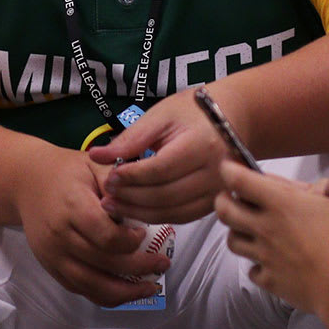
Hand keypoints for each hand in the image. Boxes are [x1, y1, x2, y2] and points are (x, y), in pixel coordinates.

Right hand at [16, 150, 162, 305]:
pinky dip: (106, 296)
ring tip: (151, 287)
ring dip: (126, 292)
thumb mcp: (94, 164)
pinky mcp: (51, 267)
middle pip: (104, 263)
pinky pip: (81, 290)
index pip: (106, 236)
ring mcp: (53, 255)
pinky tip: (127, 290)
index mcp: (72, 206)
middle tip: (162, 265)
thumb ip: (120, 183)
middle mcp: (60, 235)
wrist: (27, 181)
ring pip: (93, 285)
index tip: (145, 233)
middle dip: (140, 268)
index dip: (131, 241)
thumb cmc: (66, 172)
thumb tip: (146, 205)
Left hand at [88, 88, 228, 224]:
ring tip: (114, 206)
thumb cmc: (193, 112)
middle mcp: (216, 173)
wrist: (233, 118)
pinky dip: (156, 216)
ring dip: (139, 212)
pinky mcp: (216, 203)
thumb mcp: (161, 115)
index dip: (132, 176)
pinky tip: (136, 209)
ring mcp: (219, 191)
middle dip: (131, 198)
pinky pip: (183, 217)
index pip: (160, 169)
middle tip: (106, 195)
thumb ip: (131, 138)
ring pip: (173, 212)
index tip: (110, 176)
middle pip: (166, 195)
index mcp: (202, 145)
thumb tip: (96, 155)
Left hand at [215, 165, 328, 316]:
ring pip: (232, 240)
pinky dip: (255, 264)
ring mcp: (264, 256)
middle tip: (232, 196)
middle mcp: (265, 228)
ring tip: (248, 227)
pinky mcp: (270, 281)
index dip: (229, 168)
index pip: (237, 179)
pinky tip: (268, 261)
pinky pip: (251, 270)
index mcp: (280, 203)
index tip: (230, 165)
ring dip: (236, 230)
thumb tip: (325, 186)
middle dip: (222, 199)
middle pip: (223, 210)